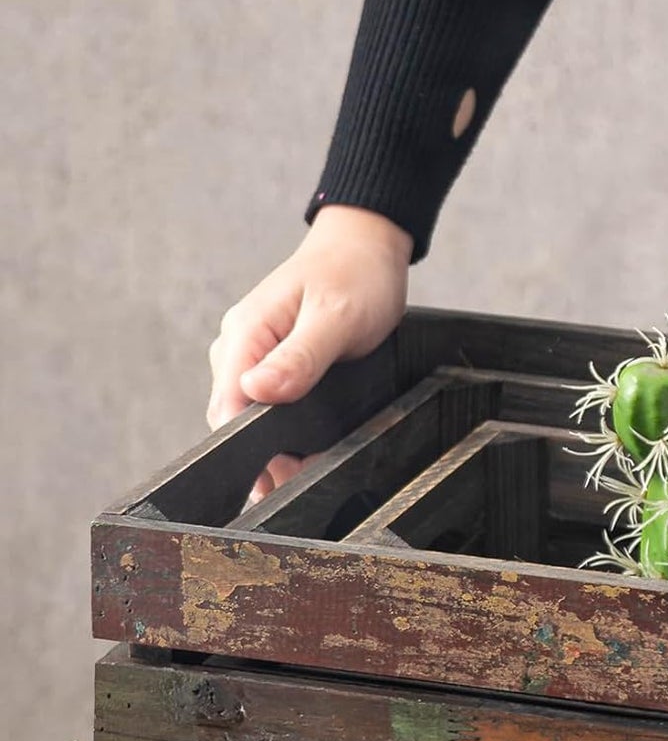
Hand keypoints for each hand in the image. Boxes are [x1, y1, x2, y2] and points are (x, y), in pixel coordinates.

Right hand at [207, 205, 412, 500]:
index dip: (245, 447)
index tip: (270, 480)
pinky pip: (268, 405)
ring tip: (297, 481)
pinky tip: (302, 455)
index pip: (226, 405)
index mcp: (245, 334)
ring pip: (251, 416)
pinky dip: (283, 431)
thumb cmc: (355, 275)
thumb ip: (299, 357)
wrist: (367, 249)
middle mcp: (240, 347)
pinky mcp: (274, 364)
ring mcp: (255, 357)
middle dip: (259, 457)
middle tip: (292, 491)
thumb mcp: (335, 318)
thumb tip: (256, 390)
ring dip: (271, 448)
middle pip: (234, 418)